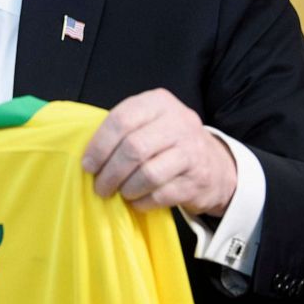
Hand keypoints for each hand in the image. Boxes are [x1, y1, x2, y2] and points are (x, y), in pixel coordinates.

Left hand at [81, 88, 236, 216]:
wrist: (216, 164)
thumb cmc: (168, 142)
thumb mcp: (150, 122)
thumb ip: (123, 129)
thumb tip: (87, 155)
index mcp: (158, 102)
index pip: (121, 120)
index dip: (99, 145)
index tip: (88, 165)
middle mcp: (178, 122)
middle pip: (133, 148)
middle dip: (110, 172)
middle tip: (100, 187)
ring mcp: (191, 151)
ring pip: (148, 174)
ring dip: (126, 188)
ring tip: (119, 193)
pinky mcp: (197, 180)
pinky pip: (161, 194)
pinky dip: (142, 201)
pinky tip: (137, 201)